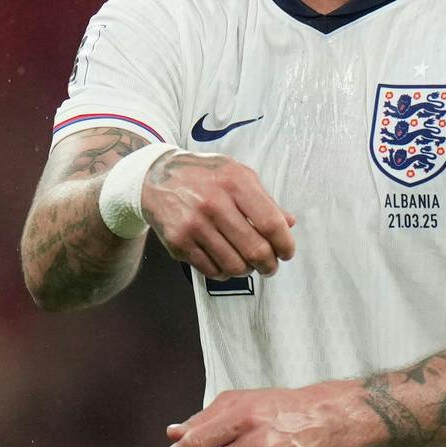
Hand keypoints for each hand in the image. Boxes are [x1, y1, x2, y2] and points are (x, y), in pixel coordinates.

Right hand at [141, 151, 295, 279]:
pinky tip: (225, 262)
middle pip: (255, 250)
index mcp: (235, 182)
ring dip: (247, 270)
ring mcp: (194, 225)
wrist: (156, 178)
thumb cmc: (205, 175)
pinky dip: (224, 272)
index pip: (270, 224)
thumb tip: (289, 223)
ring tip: (247, 263)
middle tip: (270, 265)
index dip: (284, 244)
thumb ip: (265, 199)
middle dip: (269, 264)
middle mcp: (214, 203)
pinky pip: (211, 270)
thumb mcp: (238, 174)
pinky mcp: (179, 242)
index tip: (287, 252)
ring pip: (234, 266)